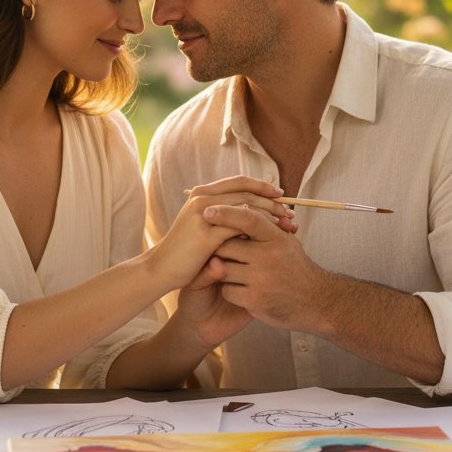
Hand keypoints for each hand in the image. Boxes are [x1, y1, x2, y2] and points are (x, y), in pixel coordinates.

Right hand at [147, 176, 293, 291]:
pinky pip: (240, 226)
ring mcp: (204, 214)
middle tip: (290, 211)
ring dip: (270, 213)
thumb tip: (250, 209)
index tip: (281, 195)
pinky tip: (272, 236)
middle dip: (271, 201)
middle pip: (246, 191)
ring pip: (246, 206)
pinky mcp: (207, 234)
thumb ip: (223, 216)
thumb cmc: (185, 251)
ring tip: (287, 223)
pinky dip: (259, 228)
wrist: (160, 270)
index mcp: (202, 193)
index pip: (239, 182)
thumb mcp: (203, 227)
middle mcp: (203, 198)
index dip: (262, 187)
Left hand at [201, 203, 326, 330]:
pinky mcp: (255, 300)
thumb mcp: (286, 242)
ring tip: (234, 272)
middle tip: (219, 252)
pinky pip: (227, 290)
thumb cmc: (294, 267)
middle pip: (228, 245)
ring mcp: (261, 279)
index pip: (249, 219)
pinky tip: (240, 289)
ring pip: (224, 268)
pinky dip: (229, 290)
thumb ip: (266, 225)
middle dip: (220, 248)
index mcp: (277, 238)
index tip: (208, 211)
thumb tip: (241, 202)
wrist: (314, 302)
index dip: (227, 213)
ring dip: (224, 270)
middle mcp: (269, 257)